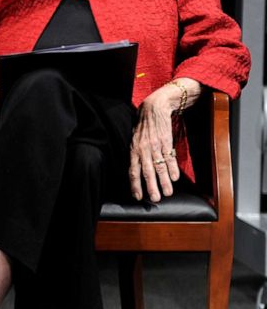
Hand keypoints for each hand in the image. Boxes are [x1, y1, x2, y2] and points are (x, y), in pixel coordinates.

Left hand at [128, 86, 180, 201]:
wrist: (154, 108)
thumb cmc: (143, 127)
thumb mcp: (134, 140)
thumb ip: (136, 155)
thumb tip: (136, 171)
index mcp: (133, 150)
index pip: (133, 170)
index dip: (135, 184)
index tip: (137, 197)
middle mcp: (143, 149)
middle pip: (147, 171)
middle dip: (151, 187)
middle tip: (155, 199)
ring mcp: (155, 146)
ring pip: (160, 166)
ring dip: (164, 181)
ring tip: (168, 193)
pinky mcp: (166, 141)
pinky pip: (170, 157)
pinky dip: (173, 168)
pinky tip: (175, 178)